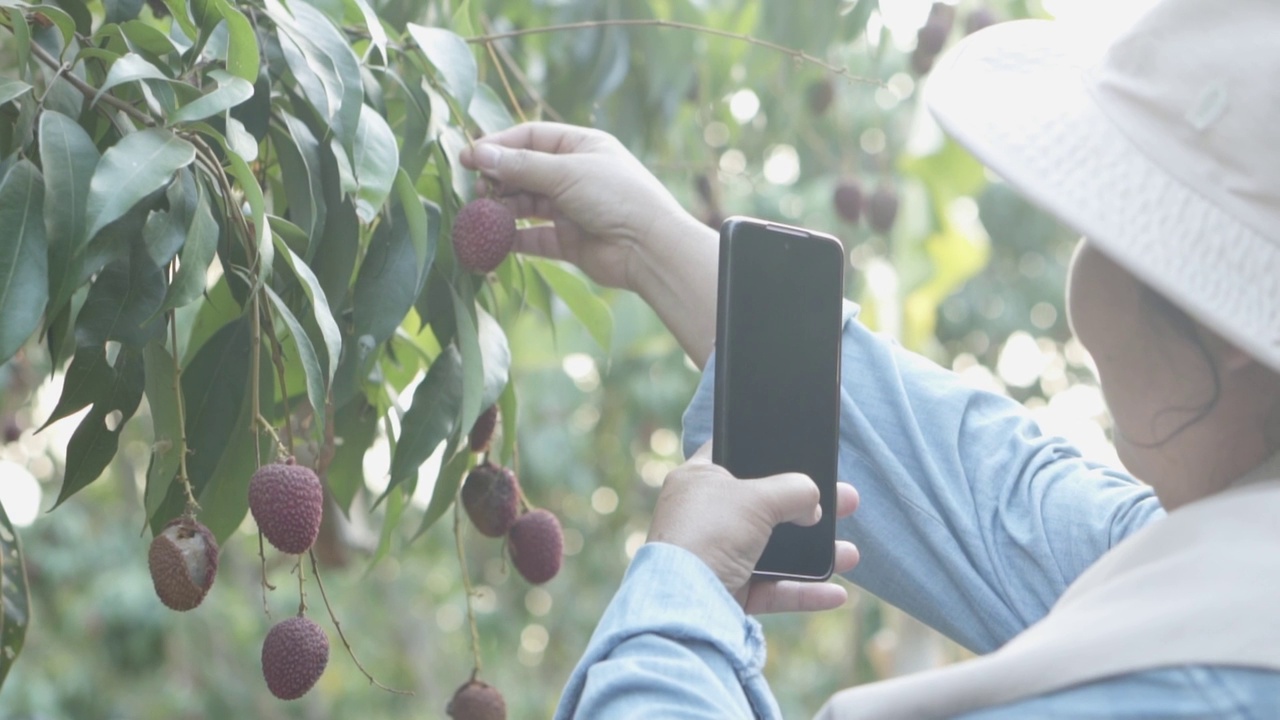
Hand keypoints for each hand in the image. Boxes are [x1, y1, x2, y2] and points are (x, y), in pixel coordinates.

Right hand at [459, 122, 691, 291]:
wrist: (649, 247)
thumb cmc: (615, 197)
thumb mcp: (566, 173)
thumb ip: (521, 166)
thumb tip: (479, 153)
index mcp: (582, 146)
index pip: (531, 137)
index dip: (499, 145)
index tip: (470, 156)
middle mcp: (575, 175)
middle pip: (525, 171)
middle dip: (499, 178)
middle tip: (478, 188)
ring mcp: (571, 209)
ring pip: (526, 204)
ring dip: (503, 207)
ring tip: (483, 212)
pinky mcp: (568, 241)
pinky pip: (533, 237)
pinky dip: (513, 238)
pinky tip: (493, 238)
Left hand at [648, 442, 860, 613]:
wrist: (683, 601)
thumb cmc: (710, 533)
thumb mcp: (758, 497)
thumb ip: (795, 489)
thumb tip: (813, 501)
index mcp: (698, 480)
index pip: (731, 453)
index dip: (765, 451)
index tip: (798, 452)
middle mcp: (704, 516)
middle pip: (765, 505)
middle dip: (809, 506)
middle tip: (846, 500)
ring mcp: (716, 555)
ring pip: (774, 551)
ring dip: (815, 554)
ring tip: (851, 552)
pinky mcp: (727, 592)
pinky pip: (772, 589)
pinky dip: (804, 592)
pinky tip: (836, 593)